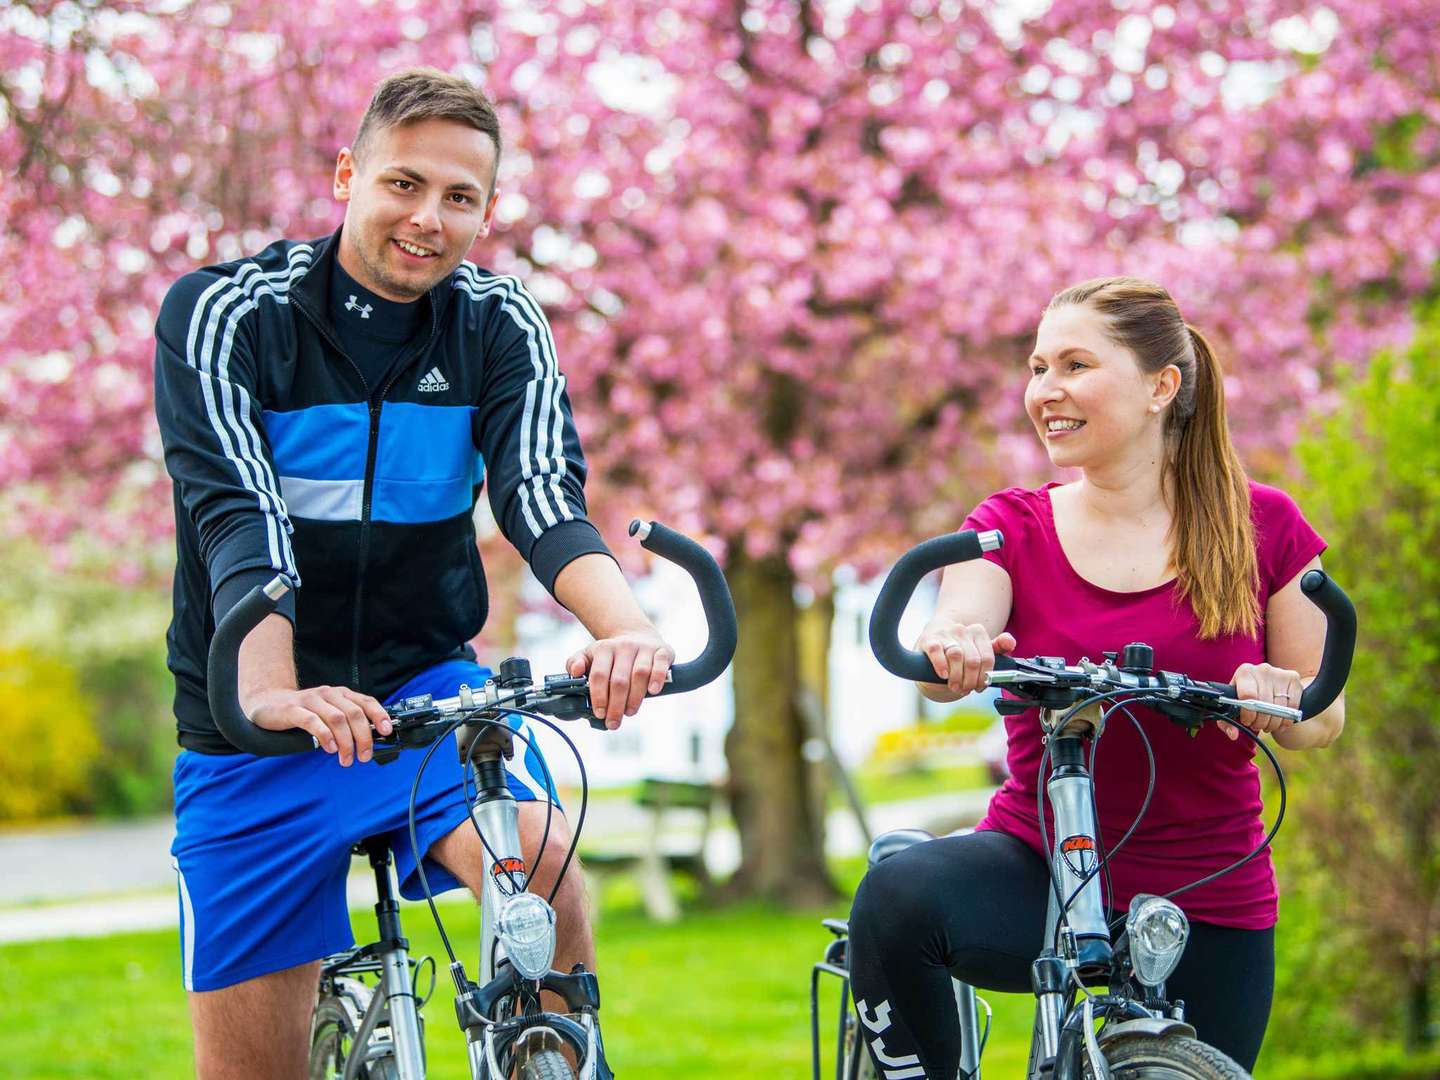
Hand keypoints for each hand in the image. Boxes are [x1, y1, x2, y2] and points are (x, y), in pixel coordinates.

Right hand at [244, 686, 392, 764]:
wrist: (266, 703)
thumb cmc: (302, 711)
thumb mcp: (328, 712)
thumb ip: (346, 721)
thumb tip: (369, 740)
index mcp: (340, 695)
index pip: (366, 701)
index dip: (379, 715)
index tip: (386, 731)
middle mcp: (328, 695)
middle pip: (354, 713)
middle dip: (364, 737)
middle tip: (365, 755)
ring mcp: (310, 701)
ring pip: (337, 719)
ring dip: (346, 741)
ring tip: (347, 758)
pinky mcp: (293, 710)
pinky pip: (313, 722)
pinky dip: (325, 736)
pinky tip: (329, 748)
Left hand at [565, 627, 674, 728]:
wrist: (638, 636)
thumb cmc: (612, 654)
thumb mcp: (591, 655)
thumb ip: (576, 663)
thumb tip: (574, 672)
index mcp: (604, 648)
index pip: (599, 675)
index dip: (598, 697)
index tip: (600, 713)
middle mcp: (624, 646)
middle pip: (619, 679)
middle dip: (615, 705)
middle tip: (613, 722)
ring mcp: (644, 648)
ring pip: (640, 674)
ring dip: (635, 697)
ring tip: (629, 712)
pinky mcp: (662, 651)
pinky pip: (660, 664)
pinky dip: (657, 678)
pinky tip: (653, 691)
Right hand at [917, 622, 1015, 695]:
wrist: (933, 643)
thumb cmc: (960, 652)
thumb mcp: (980, 651)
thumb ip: (997, 648)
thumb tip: (1010, 642)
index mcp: (978, 632)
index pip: (988, 658)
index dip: (984, 677)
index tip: (979, 687)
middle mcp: (962, 630)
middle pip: (973, 660)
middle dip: (970, 680)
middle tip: (965, 689)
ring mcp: (945, 634)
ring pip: (956, 655)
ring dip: (957, 676)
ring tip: (954, 686)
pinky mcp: (929, 640)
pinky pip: (937, 651)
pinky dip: (941, 665)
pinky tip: (944, 675)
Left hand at [1220, 662, 1303, 741]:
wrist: (1268, 686)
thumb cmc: (1246, 698)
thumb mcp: (1233, 707)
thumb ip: (1227, 722)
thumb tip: (1233, 735)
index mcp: (1244, 671)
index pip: (1248, 696)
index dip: (1248, 714)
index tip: (1247, 721)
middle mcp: (1262, 669)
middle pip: (1264, 704)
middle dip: (1260, 722)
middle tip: (1257, 726)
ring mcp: (1280, 673)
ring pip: (1279, 707)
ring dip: (1273, 723)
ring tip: (1267, 725)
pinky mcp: (1294, 678)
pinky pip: (1292, 706)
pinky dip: (1286, 720)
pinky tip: (1280, 722)